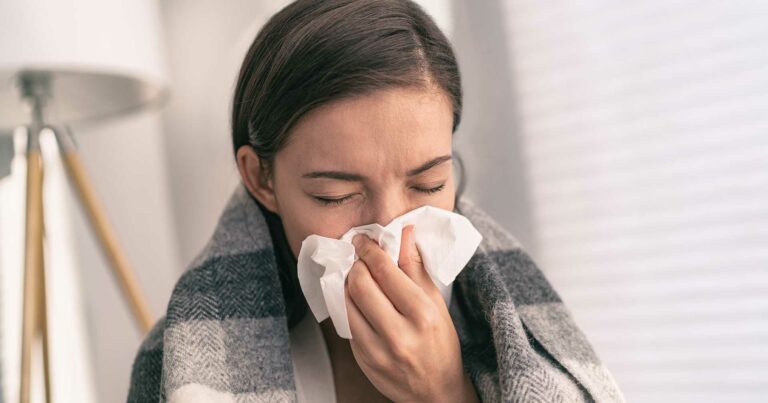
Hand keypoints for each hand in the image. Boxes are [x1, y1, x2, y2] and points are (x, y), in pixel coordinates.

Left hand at [345, 224, 479, 402]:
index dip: (370, 250)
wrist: (435, 392)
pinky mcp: (362, 360)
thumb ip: (415, 266)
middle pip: (360, 284)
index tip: (364, 239)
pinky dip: (349, 305)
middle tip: (360, 257)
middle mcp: (398, 334)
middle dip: (357, 264)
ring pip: (347, 302)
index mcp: (422, 315)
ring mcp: (376, 350)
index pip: (385, 271)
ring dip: (348, 283)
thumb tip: (404, 232)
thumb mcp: (435, 303)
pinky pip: (346, 322)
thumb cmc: (440, 343)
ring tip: (358, 276)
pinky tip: (359, 300)